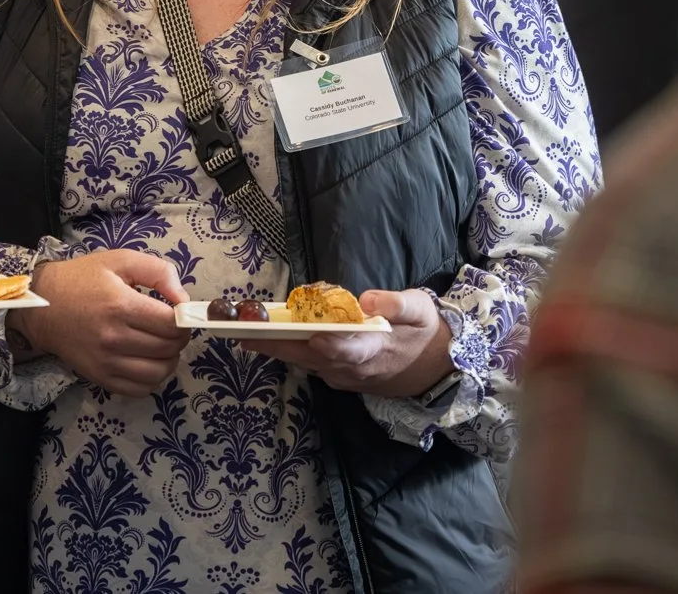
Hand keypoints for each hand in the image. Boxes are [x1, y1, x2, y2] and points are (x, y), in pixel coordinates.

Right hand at [8, 250, 190, 397]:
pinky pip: (140, 389)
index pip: (171, 324)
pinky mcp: (100, 377)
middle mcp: (114, 338)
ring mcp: (106, 362)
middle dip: (178, 337)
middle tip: (170, 327)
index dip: (183, 320)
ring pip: (159, 373)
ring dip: (169, 359)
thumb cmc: (82, 279)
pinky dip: (152, 378)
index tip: (178, 313)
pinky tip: (147, 361)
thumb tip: (183, 300)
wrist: (42, 307)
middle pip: (169, 349)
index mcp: (121, 306)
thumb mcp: (120, 260)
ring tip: (162, 345)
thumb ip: (158, 272)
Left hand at [253, 289, 451, 397]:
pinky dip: (290, 349)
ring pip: (305, 362)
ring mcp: (344, 377)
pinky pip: (310, 364)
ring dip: (276, 348)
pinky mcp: (338, 377)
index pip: (347, 350)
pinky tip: (271, 334)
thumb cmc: (425, 332)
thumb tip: (367, 301)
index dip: (326, 343)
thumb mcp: (421, 310)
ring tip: (245, 330)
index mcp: (375, 350)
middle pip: (310, 357)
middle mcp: (354, 369)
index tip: (308, 332)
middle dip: (276, 345)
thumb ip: (397, 305)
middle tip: (243, 332)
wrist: (434, 369)